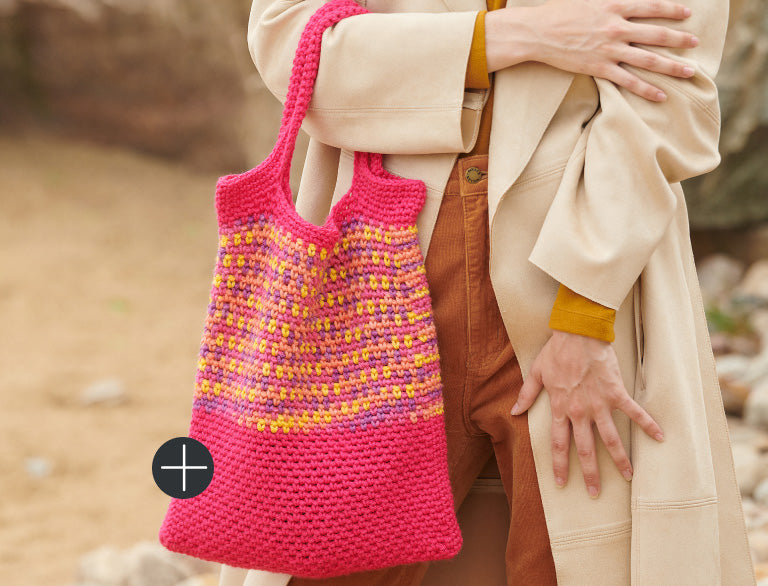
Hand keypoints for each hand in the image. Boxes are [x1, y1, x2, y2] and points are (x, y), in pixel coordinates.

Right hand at [485, 0, 698, 101]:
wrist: (538, 32)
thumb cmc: (558, 12)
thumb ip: (608, 0)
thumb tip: (624, 0)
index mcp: (614, 7)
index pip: (651, 7)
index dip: (671, 10)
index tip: (687, 14)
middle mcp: (616, 28)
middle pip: (656, 34)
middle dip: (679, 39)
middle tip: (696, 43)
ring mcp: (609, 50)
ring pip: (648, 59)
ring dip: (671, 66)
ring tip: (689, 72)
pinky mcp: (599, 68)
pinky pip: (628, 81)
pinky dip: (646, 89)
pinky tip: (661, 95)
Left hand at [510, 330, 663, 497]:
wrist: (578, 333)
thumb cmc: (556, 351)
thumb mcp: (536, 373)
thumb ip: (526, 395)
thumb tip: (514, 412)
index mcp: (560, 408)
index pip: (559, 444)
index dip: (560, 465)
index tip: (561, 483)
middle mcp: (579, 411)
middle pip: (585, 449)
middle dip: (590, 473)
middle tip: (595, 493)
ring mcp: (599, 403)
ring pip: (610, 438)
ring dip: (620, 459)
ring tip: (628, 476)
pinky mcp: (616, 393)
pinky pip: (634, 412)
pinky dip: (648, 424)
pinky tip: (660, 437)